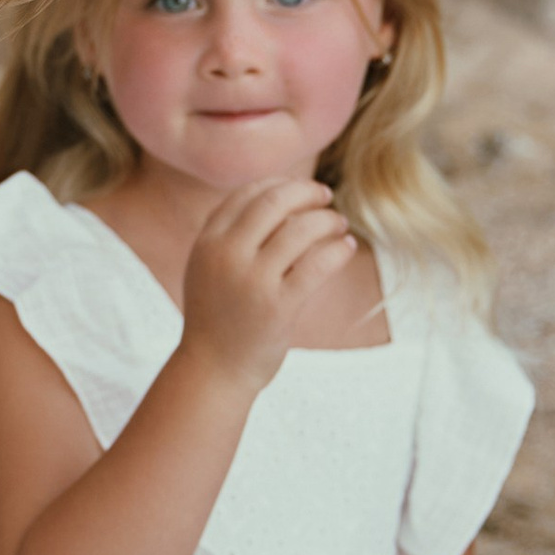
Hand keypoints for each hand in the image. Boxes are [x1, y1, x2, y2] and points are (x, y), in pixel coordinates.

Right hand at [176, 179, 359, 391]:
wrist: (214, 370)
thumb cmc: (218, 316)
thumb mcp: (209, 267)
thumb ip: (231, 234)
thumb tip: (279, 196)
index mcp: (207, 241)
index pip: (247, 193)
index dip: (280, 184)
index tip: (300, 190)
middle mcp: (226, 255)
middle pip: (275, 202)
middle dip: (306, 192)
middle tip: (325, 196)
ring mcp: (252, 281)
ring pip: (301, 230)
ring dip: (328, 220)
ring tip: (339, 224)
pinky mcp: (278, 307)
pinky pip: (318, 264)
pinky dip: (339, 249)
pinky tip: (347, 247)